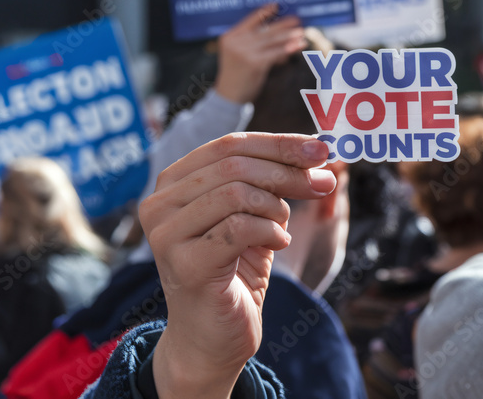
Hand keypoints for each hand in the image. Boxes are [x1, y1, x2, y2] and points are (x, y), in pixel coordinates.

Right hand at [142, 133, 334, 398]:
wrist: (211, 339)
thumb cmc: (234, 274)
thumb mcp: (255, 217)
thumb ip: (274, 182)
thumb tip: (319, 151)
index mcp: (173, 183)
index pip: (228, 144)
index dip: (279, 143)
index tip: (321, 148)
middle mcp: (159, 204)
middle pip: (234, 165)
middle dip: (288, 172)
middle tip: (323, 183)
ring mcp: (166, 235)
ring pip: (236, 193)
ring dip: (276, 208)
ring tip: (282, 229)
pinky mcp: (185, 264)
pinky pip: (239, 229)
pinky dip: (270, 233)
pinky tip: (277, 245)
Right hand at [215, 4, 305, 103]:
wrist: (228, 97)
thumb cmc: (236, 76)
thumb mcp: (239, 55)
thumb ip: (253, 43)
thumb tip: (279, 36)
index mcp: (230, 36)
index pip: (250, 20)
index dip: (264, 12)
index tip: (277, 5)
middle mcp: (236, 42)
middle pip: (264, 30)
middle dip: (283, 25)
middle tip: (297, 20)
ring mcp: (244, 52)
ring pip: (272, 41)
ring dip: (289, 36)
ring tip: (301, 32)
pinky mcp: (254, 63)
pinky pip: (275, 53)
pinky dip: (288, 49)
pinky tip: (298, 46)